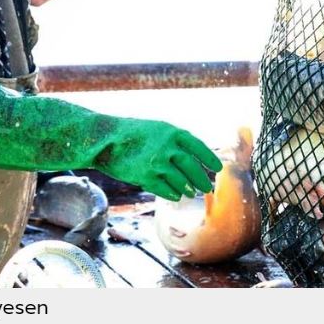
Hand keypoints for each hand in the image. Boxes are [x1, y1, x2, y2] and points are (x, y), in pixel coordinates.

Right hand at [101, 119, 221, 201]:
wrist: (105, 139)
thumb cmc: (133, 133)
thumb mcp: (158, 129)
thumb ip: (176, 141)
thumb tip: (196, 158)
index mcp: (172, 132)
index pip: (198, 147)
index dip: (209, 158)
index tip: (218, 168)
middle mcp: (167, 147)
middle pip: (192, 167)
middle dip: (201, 179)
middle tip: (206, 187)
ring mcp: (156, 162)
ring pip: (180, 180)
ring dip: (187, 188)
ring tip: (191, 192)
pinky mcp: (144, 176)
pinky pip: (165, 189)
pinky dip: (172, 193)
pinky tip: (176, 195)